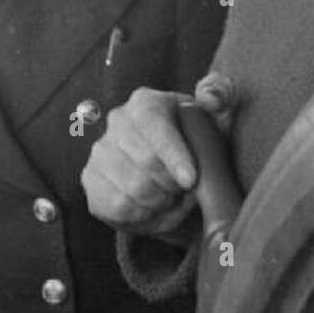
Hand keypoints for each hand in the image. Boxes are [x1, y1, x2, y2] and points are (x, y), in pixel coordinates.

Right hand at [81, 74, 236, 236]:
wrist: (177, 172)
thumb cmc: (199, 142)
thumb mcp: (218, 119)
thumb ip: (221, 96)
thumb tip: (210, 96)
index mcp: (146, 102)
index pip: (155, 128)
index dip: (174, 158)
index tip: (191, 181)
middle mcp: (117, 121)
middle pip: (143, 164)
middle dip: (172, 186)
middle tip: (186, 191)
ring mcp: (100, 152)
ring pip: (130, 190)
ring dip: (161, 203)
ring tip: (173, 198)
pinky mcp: (91, 182)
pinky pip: (117, 208)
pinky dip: (143, 216)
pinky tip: (155, 208)